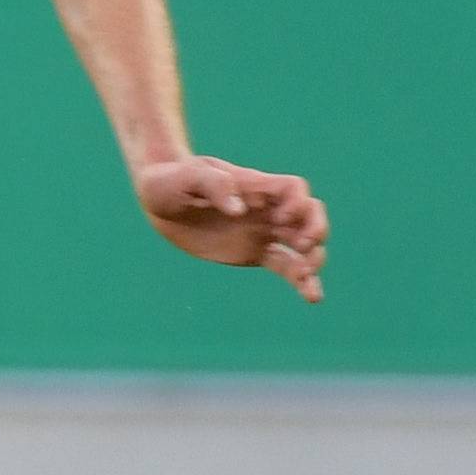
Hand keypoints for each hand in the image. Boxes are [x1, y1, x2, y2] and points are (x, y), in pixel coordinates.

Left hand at [133, 155, 326, 301]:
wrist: (159, 201)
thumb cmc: (172, 180)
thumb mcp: (186, 177)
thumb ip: (214, 185)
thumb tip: (238, 210)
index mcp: (254, 186)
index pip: (293, 189)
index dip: (297, 204)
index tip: (279, 219)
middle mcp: (266, 208)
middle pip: (309, 214)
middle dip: (316, 229)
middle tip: (302, 246)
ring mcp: (263, 231)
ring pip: (303, 244)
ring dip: (314, 258)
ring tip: (307, 277)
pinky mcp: (256, 253)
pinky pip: (286, 266)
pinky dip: (302, 281)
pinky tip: (313, 297)